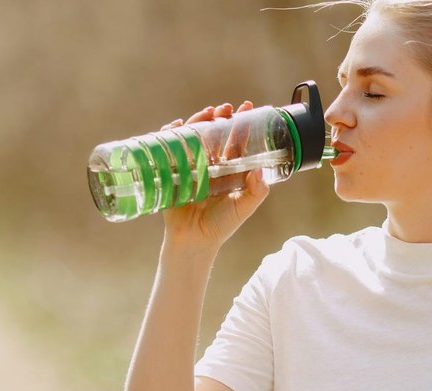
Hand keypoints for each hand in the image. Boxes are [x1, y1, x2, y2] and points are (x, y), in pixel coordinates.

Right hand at [159, 101, 268, 251]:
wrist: (193, 240)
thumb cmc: (221, 225)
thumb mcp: (243, 207)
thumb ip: (256, 191)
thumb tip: (261, 171)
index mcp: (228, 170)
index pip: (236, 142)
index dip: (242, 124)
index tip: (248, 108)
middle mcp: (210, 165)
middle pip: (215, 134)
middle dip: (220, 117)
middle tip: (226, 108)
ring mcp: (191, 166)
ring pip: (195, 136)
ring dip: (199, 121)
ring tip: (208, 112)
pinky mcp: (173, 171)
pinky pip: (170, 148)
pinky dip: (171, 134)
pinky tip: (177, 126)